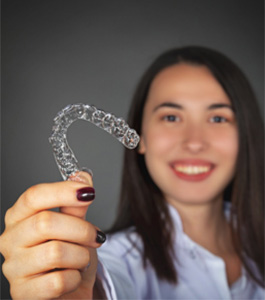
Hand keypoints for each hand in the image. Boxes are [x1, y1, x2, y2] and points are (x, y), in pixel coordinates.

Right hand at [0, 172, 103, 298]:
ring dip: (81, 255)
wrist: (69, 292)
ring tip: (82, 258)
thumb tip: (81, 177)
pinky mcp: (22, 293)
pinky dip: (75, 278)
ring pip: (55, 252)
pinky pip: (57, 281)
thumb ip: (76, 203)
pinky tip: (72, 277)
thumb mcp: (75, 225)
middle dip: (81, 229)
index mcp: (20, 216)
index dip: (63, 191)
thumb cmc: (69, 255)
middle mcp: (10, 239)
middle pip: (46, 222)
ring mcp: (13, 267)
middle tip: (97, 235)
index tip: (89, 192)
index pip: (34, 196)